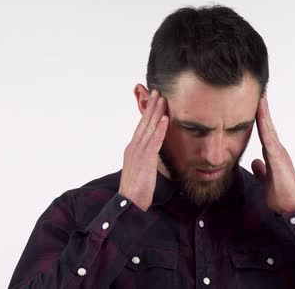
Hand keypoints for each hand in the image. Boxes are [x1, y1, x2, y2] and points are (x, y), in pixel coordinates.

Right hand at [119, 89, 167, 210]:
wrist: (128, 203)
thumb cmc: (136, 189)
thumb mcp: (140, 169)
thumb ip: (146, 158)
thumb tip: (153, 152)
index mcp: (132, 149)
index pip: (141, 127)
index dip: (148, 113)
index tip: (154, 101)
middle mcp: (134, 147)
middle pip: (144, 123)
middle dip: (151, 107)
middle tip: (157, 92)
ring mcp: (138, 152)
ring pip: (149, 128)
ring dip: (156, 112)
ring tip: (162, 99)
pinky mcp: (145, 159)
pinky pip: (154, 141)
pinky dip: (160, 129)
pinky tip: (165, 119)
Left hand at [251, 94, 294, 214]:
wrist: (290, 207)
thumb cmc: (280, 195)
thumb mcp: (267, 179)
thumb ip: (262, 170)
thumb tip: (256, 162)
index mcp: (273, 154)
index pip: (264, 131)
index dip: (258, 117)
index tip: (254, 102)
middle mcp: (276, 150)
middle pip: (267, 125)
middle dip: (262, 108)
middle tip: (258, 91)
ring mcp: (279, 153)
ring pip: (269, 129)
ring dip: (264, 113)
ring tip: (260, 97)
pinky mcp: (279, 159)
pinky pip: (270, 141)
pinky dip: (265, 128)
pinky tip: (261, 119)